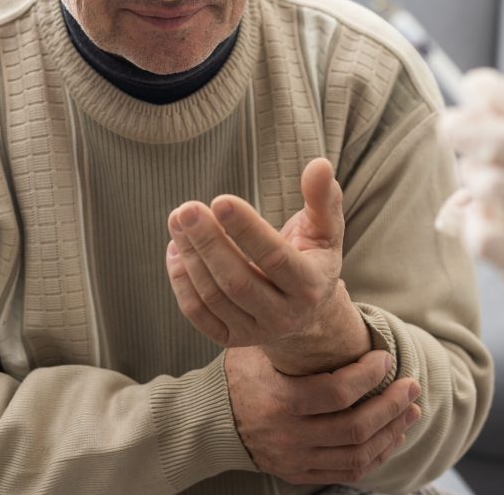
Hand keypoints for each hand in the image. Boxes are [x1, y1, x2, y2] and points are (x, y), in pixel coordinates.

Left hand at [166, 158, 370, 374]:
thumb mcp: (327, 230)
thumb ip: (322, 198)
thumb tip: (320, 164)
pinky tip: (176, 249)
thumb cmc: (314, 257)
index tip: (219, 200)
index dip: (245, 229)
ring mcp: (256, 331)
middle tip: (187, 209)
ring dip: (191, 256)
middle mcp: (284, 314)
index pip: (273, 257)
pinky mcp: (232, 339)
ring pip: (214, 296)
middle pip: (237, 280)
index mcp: (310, 284)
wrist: (309, 313)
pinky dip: (181, 281)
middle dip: (208, 242)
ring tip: (178, 221)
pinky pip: (198, 313)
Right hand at [225, 346, 420, 485]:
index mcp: (280, 402)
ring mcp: (296, 460)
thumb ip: (289, 331)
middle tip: (412, 384)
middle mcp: (290, 436)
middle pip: (355, 428)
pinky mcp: (300, 474)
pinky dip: (376, 455)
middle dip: (391, 405)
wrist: (211, 421)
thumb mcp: (257, 348)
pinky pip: (348, 472)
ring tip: (411, 410)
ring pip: (357, 454)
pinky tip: (392, 436)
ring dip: (391, 431)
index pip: (337, 393)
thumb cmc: (240, 374)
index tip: (385, 357)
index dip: (368, 375)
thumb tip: (324, 288)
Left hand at [436, 67, 503, 278]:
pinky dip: (473, 222)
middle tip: (450, 125)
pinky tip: (484, 224)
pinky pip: (479, 229)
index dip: (497, 90)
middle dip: (464, 126)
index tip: (473, 86)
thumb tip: (499, 118)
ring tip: (480, 183)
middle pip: (500, 137)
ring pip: (483, 179)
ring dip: (473, 176)